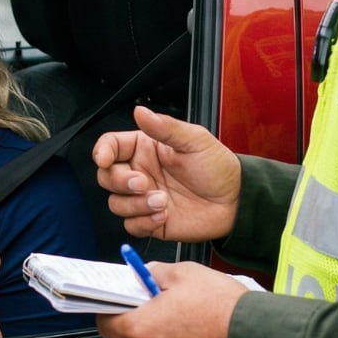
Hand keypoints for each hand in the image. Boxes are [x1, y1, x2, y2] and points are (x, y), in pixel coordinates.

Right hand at [92, 106, 240, 241]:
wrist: (236, 203)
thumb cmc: (219, 168)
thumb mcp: (195, 140)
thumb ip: (165, 127)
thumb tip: (140, 111)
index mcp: (145, 149)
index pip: (110, 146)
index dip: (101, 152)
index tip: (104, 160)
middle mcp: (140, 172)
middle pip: (106, 177)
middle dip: (120, 182)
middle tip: (144, 183)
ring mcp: (143, 198)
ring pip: (116, 203)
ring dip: (136, 205)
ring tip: (162, 201)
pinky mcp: (150, 221)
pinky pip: (131, 225)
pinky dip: (144, 222)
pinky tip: (164, 215)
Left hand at [96, 262, 245, 337]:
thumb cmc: (225, 309)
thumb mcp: (187, 273)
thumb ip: (156, 273)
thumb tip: (145, 274)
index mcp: (140, 329)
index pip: (105, 323)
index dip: (114, 311)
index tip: (124, 305)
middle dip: (148, 327)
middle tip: (172, 313)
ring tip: (196, 333)